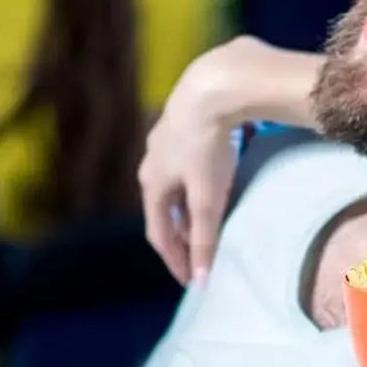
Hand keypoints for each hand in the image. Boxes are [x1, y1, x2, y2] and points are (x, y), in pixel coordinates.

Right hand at [139, 36, 261, 284]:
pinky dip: (196, 182)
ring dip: (188, 207)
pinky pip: (185, 162)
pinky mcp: (184, 121)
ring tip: (208, 220)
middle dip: (181, 234)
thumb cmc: (208, 145)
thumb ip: (205, 238)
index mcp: (151, 183)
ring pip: (174, 184)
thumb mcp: (208, 198)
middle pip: (165, 209)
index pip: (158, 234)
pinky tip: (213, 179)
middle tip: (200, 253)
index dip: (174, 260)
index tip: (190, 281)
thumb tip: (201, 279)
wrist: (215, 86)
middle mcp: (151, 161)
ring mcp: (165, 139)